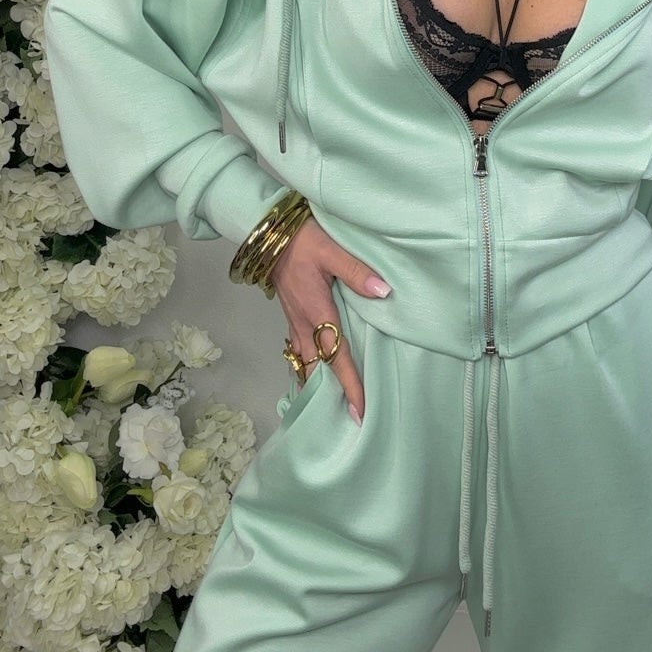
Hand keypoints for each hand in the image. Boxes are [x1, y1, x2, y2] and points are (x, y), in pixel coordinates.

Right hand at [268, 216, 391, 423]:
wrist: (267, 232)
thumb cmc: (301, 240)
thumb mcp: (332, 250)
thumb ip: (358, 272)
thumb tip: (384, 292)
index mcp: (317, 312)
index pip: (337, 357)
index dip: (350, 385)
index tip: (359, 412)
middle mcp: (304, 324)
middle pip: (319, 370)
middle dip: (332, 395)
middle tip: (349, 419)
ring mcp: (295, 322)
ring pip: (307, 364)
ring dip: (319, 385)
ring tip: (334, 405)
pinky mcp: (292, 316)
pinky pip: (299, 352)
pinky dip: (308, 369)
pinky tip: (316, 374)